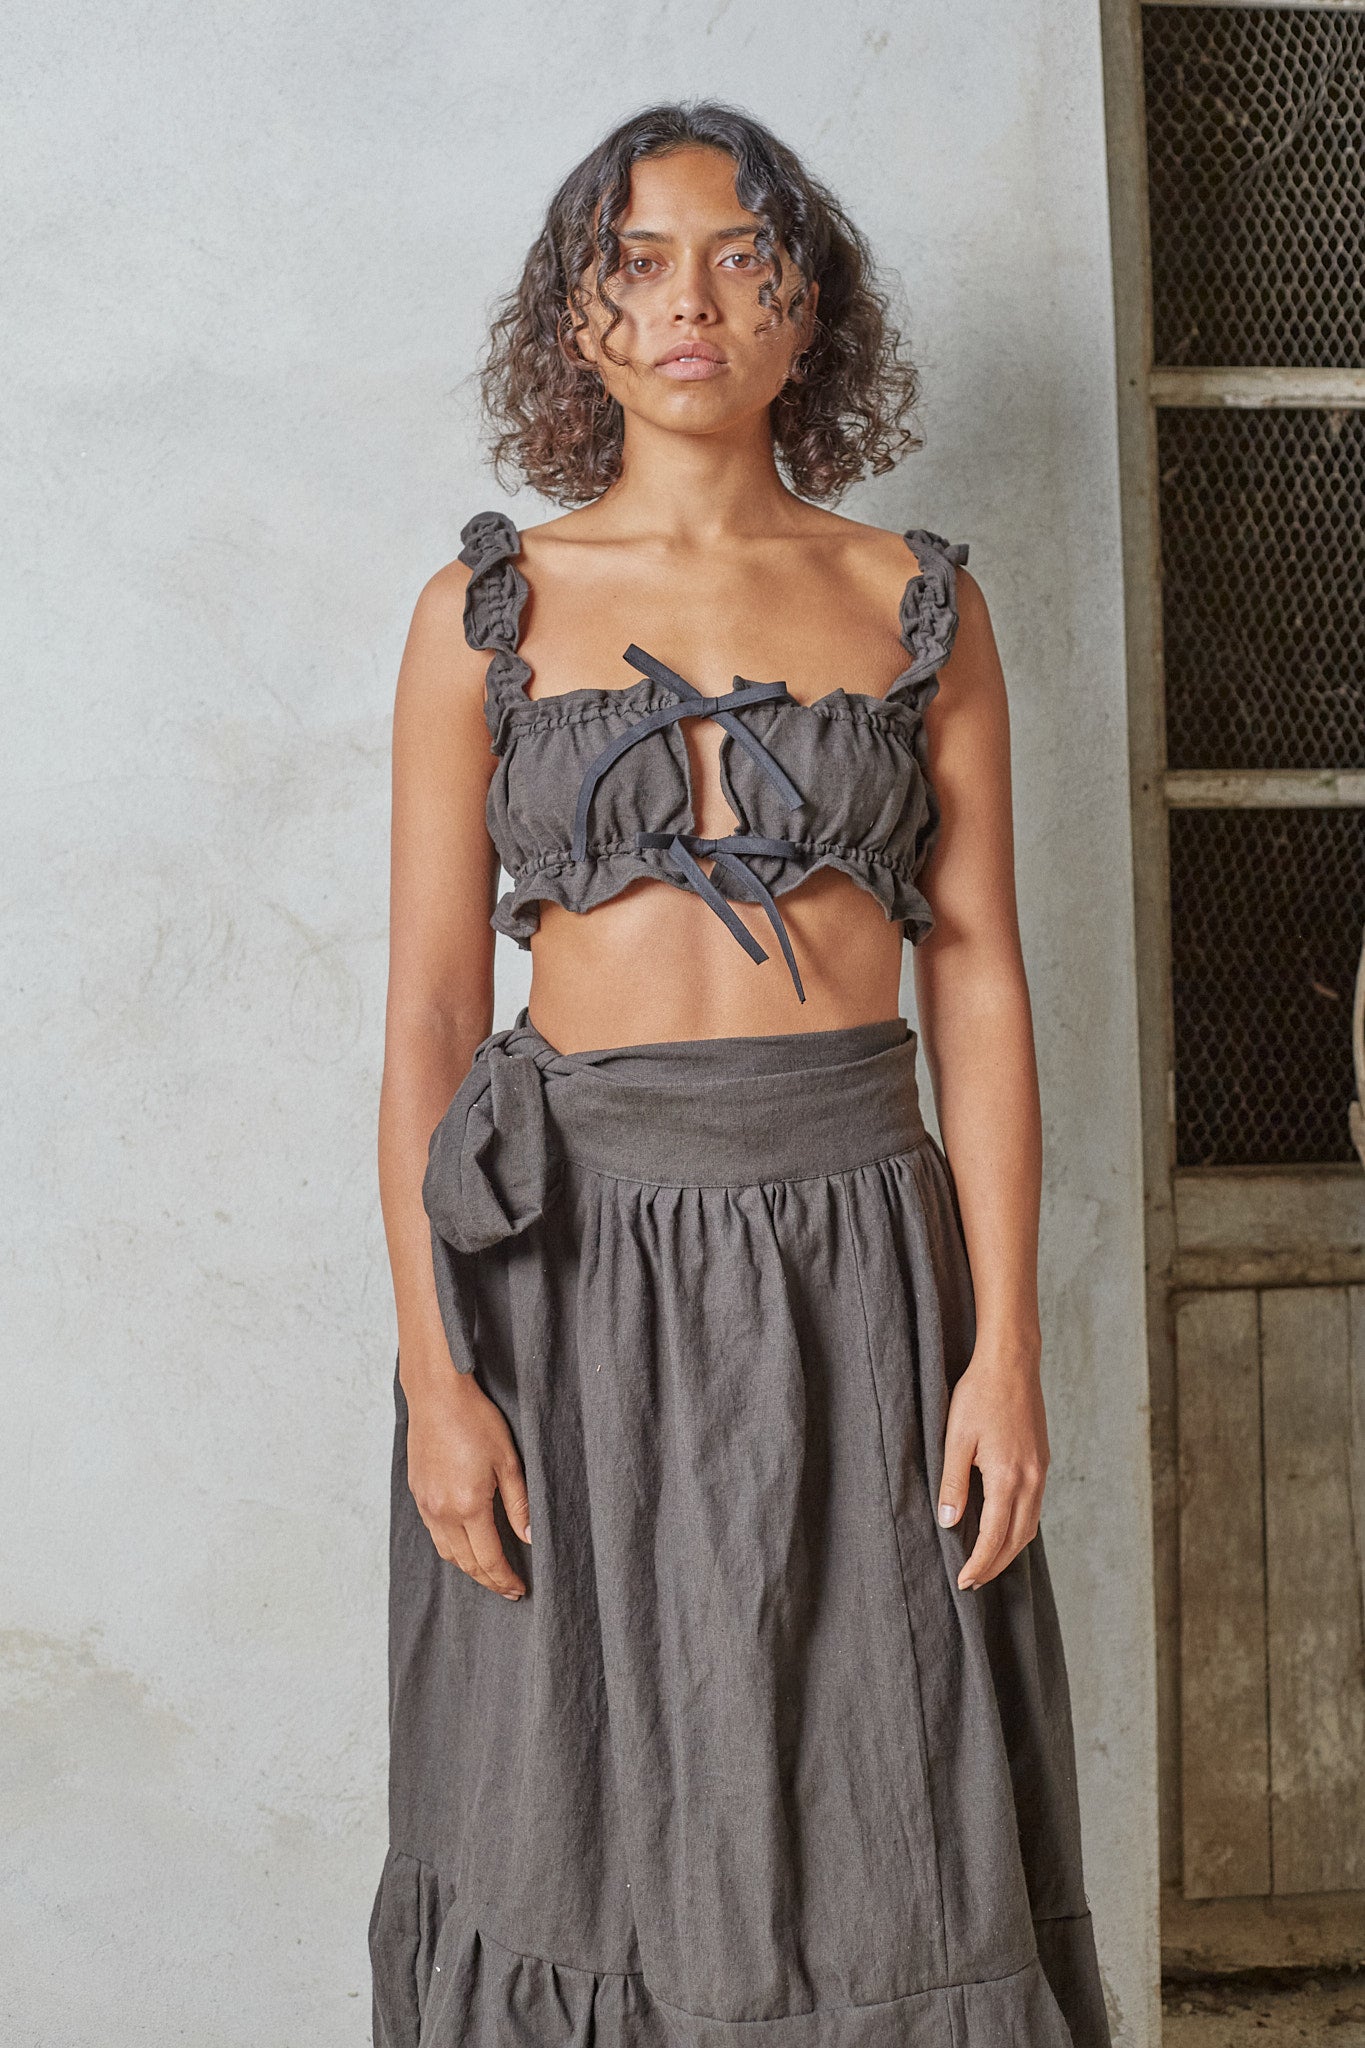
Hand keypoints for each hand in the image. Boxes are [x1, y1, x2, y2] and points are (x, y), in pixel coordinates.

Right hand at [404, 1365, 531, 1598]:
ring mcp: (426, 1504)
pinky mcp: (418, 1493)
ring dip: (468, 1567)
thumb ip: (519, 1504)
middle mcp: (442, 1512)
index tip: (519, 1589)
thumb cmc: (475, 1421)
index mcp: (468, 1506)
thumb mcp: (507, 1461)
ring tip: (488, 1571)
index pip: (489, 1558)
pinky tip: (465, 1543)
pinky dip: (451, 1546)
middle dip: (488, 1580)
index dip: (505, 1578)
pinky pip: (434, 1533)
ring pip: (446, 1551)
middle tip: (507, 1588)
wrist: (437, 1395)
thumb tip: (530, 1538)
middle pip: (466, 1562)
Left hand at [935, 1344, 1048, 1590]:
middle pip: (1017, 1539)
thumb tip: (948, 1522)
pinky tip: (1003, 1527)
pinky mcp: (1042, 1462)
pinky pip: (1034, 1507)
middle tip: (972, 1580)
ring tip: (986, 1561)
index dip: (979, 1563)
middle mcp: (1031, 1480)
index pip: (994, 1536)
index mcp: (1008, 1477)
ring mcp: (1040, 1471)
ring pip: (1030, 1525)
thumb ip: (953, 1483)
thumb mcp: (956, 1438)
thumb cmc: (979, 1395)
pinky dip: (1020, 1527)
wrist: (1012, 1363)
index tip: (964, 1581)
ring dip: (1009, 1548)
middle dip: (995, 1564)